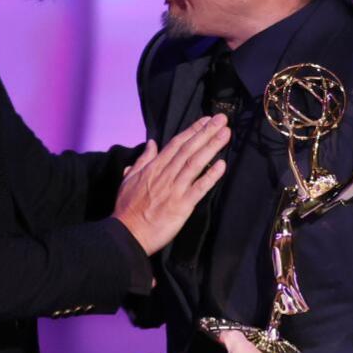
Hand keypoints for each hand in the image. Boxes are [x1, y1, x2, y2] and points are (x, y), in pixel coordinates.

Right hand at [112, 114, 229, 256]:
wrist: (127, 233)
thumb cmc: (127, 209)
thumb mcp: (129, 179)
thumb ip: (142, 160)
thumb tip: (151, 144)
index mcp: (154, 168)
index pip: (176, 144)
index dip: (192, 131)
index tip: (205, 120)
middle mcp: (165, 175)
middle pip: (189, 149)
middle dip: (206, 132)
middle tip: (222, 119)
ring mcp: (174, 189)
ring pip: (195, 163)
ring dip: (211, 147)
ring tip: (225, 134)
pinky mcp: (181, 205)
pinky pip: (199, 188)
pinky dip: (210, 176)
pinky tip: (222, 165)